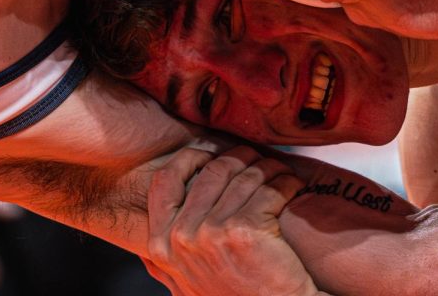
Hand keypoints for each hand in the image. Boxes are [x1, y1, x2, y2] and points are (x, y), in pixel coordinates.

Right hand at [146, 146, 317, 295]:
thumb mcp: (185, 287)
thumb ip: (165, 266)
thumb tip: (143, 249)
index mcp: (162, 245)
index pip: (164, 182)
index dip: (189, 159)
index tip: (212, 154)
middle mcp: (182, 236)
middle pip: (212, 170)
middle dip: (240, 158)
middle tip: (258, 160)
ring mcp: (213, 232)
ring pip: (245, 175)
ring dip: (268, 168)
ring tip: (280, 173)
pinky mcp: (246, 229)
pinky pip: (270, 188)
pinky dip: (287, 182)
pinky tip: (293, 187)